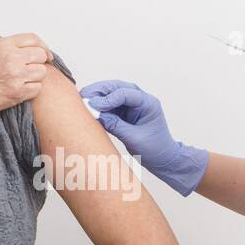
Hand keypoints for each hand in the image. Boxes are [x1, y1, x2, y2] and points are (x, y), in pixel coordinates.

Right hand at [0, 33, 51, 115]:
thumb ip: (9, 47)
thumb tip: (28, 48)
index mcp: (4, 45)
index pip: (33, 39)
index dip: (42, 46)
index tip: (45, 53)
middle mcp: (12, 58)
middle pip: (41, 55)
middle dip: (39, 62)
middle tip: (32, 68)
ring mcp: (16, 76)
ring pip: (42, 72)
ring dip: (36, 77)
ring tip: (24, 79)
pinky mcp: (18, 92)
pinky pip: (37, 88)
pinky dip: (32, 90)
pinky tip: (21, 89)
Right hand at [79, 80, 208, 195]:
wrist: (162, 157)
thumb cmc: (155, 148)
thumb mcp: (134, 138)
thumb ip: (115, 125)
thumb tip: (96, 114)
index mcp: (148, 103)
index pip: (125, 94)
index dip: (107, 98)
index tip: (92, 105)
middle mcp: (140, 99)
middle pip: (116, 87)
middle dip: (99, 91)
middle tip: (83, 96)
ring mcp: (132, 104)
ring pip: (111, 92)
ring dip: (97, 95)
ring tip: (82, 100)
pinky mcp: (124, 111)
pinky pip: (109, 104)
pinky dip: (99, 105)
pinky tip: (89, 108)